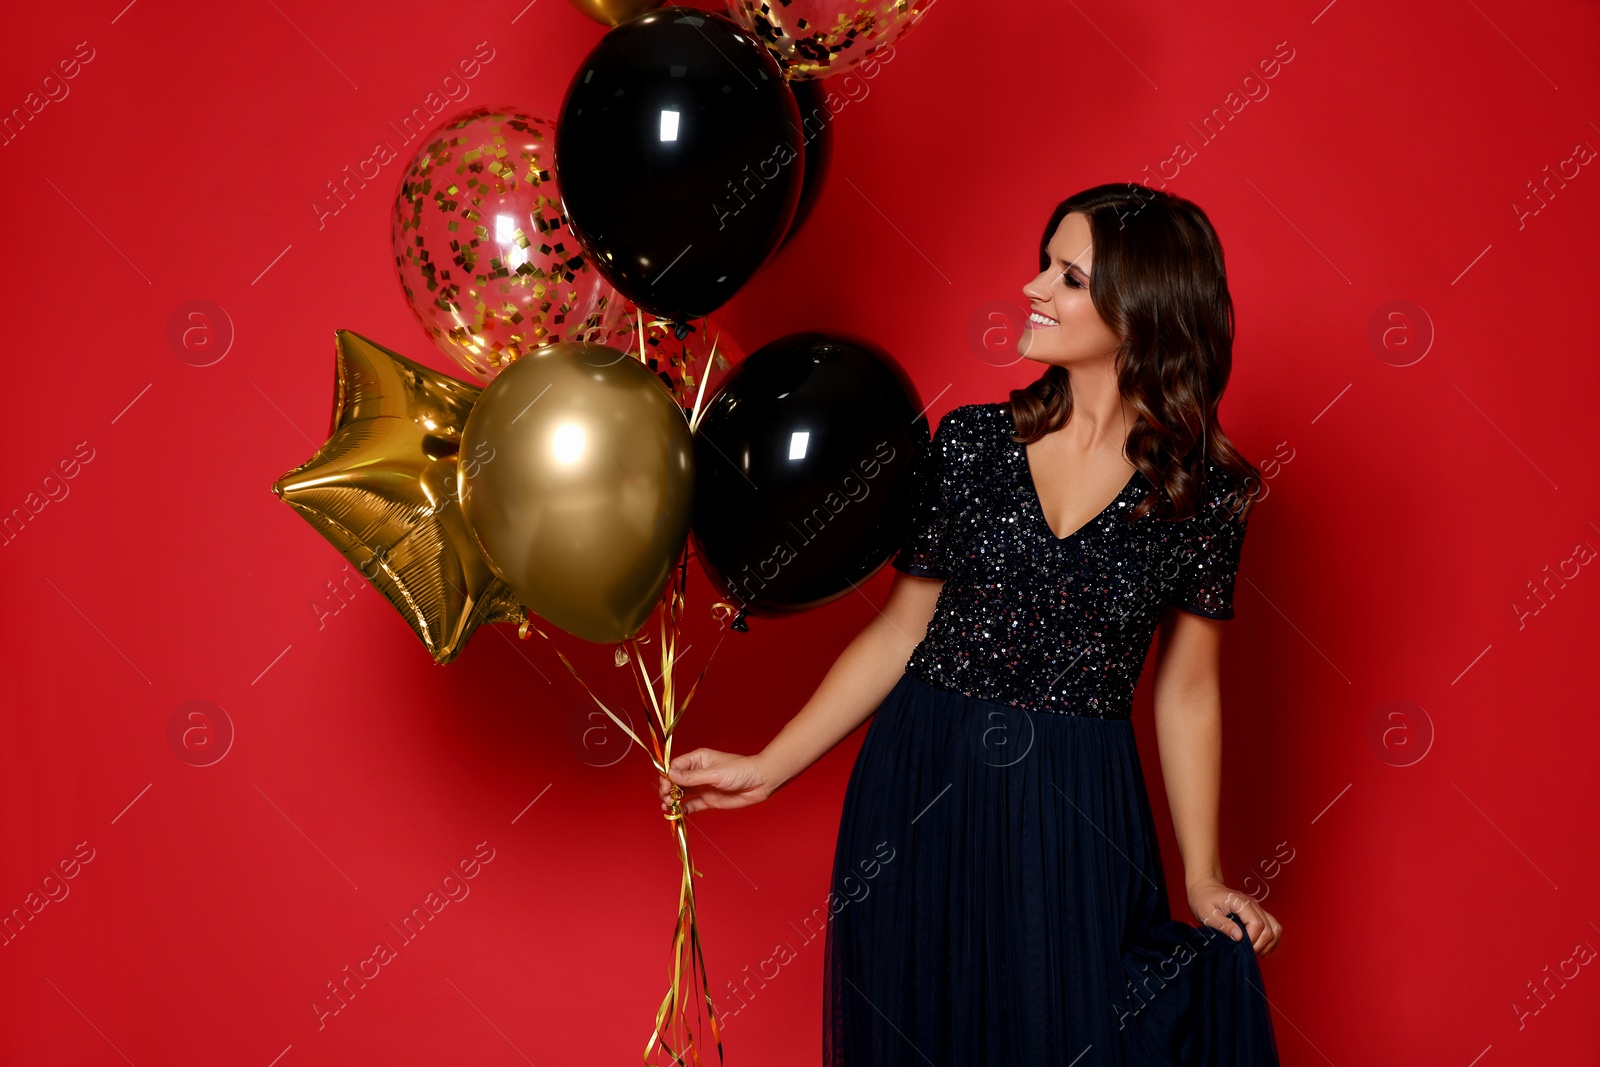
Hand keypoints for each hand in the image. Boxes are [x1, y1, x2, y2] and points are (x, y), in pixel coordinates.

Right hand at [657, 748, 775, 814]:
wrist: (759, 783)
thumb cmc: (740, 770)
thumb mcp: (714, 773)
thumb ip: (692, 777)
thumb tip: (670, 776)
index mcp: (698, 759)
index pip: (676, 766)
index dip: (667, 776)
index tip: (665, 786)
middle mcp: (697, 773)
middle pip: (675, 781)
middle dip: (667, 789)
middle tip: (666, 798)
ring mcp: (702, 787)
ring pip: (681, 794)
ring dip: (672, 800)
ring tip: (668, 807)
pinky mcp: (708, 800)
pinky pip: (691, 805)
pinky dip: (683, 809)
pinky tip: (677, 813)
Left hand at [1187, 879, 1280, 956]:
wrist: (1204, 887)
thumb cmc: (1203, 899)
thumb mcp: (1207, 914)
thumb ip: (1224, 925)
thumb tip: (1239, 937)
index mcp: (1241, 903)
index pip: (1257, 924)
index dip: (1252, 940)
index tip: (1240, 947)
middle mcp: (1253, 904)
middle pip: (1269, 928)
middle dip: (1260, 945)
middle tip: (1246, 952)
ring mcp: (1257, 908)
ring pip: (1275, 928)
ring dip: (1268, 943)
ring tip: (1255, 951)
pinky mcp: (1258, 913)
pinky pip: (1273, 926)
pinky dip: (1271, 939)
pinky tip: (1260, 947)